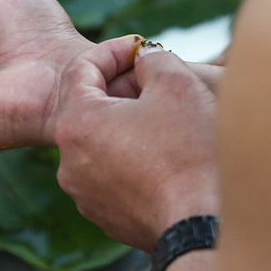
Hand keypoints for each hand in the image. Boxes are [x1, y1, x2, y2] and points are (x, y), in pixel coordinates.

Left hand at [49, 36, 219, 251]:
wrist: (202, 222)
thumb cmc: (189, 150)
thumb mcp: (176, 83)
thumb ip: (153, 59)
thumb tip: (143, 61)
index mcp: (75, 123)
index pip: (81, 69)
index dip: (112, 51)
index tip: (139, 48)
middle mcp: (67, 161)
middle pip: (86, 107)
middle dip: (118, 87)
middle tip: (153, 81)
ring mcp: (83, 193)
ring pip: (98, 142)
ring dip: (124, 125)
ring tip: (162, 119)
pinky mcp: (104, 216)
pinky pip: (110, 174)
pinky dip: (129, 157)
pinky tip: (163, 155)